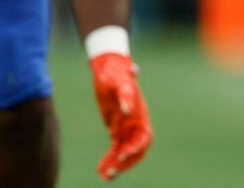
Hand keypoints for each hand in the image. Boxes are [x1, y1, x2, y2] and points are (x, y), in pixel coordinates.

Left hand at [91, 52, 151, 179]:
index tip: (123, 155)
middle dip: (125, 163)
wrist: (108, 67)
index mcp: (139, 113)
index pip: (143, 137)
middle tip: (111, 172)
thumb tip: (128, 109)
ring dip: (117, 165)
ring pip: (125, 152)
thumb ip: (125, 94)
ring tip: (104, 176)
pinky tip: (100, 170)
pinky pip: (116, 149)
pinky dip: (110, 159)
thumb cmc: (114, 73)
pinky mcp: (117, 129)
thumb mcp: (117, 81)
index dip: (135, 148)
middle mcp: (136, 122)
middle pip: (136, 149)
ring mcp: (127, 127)